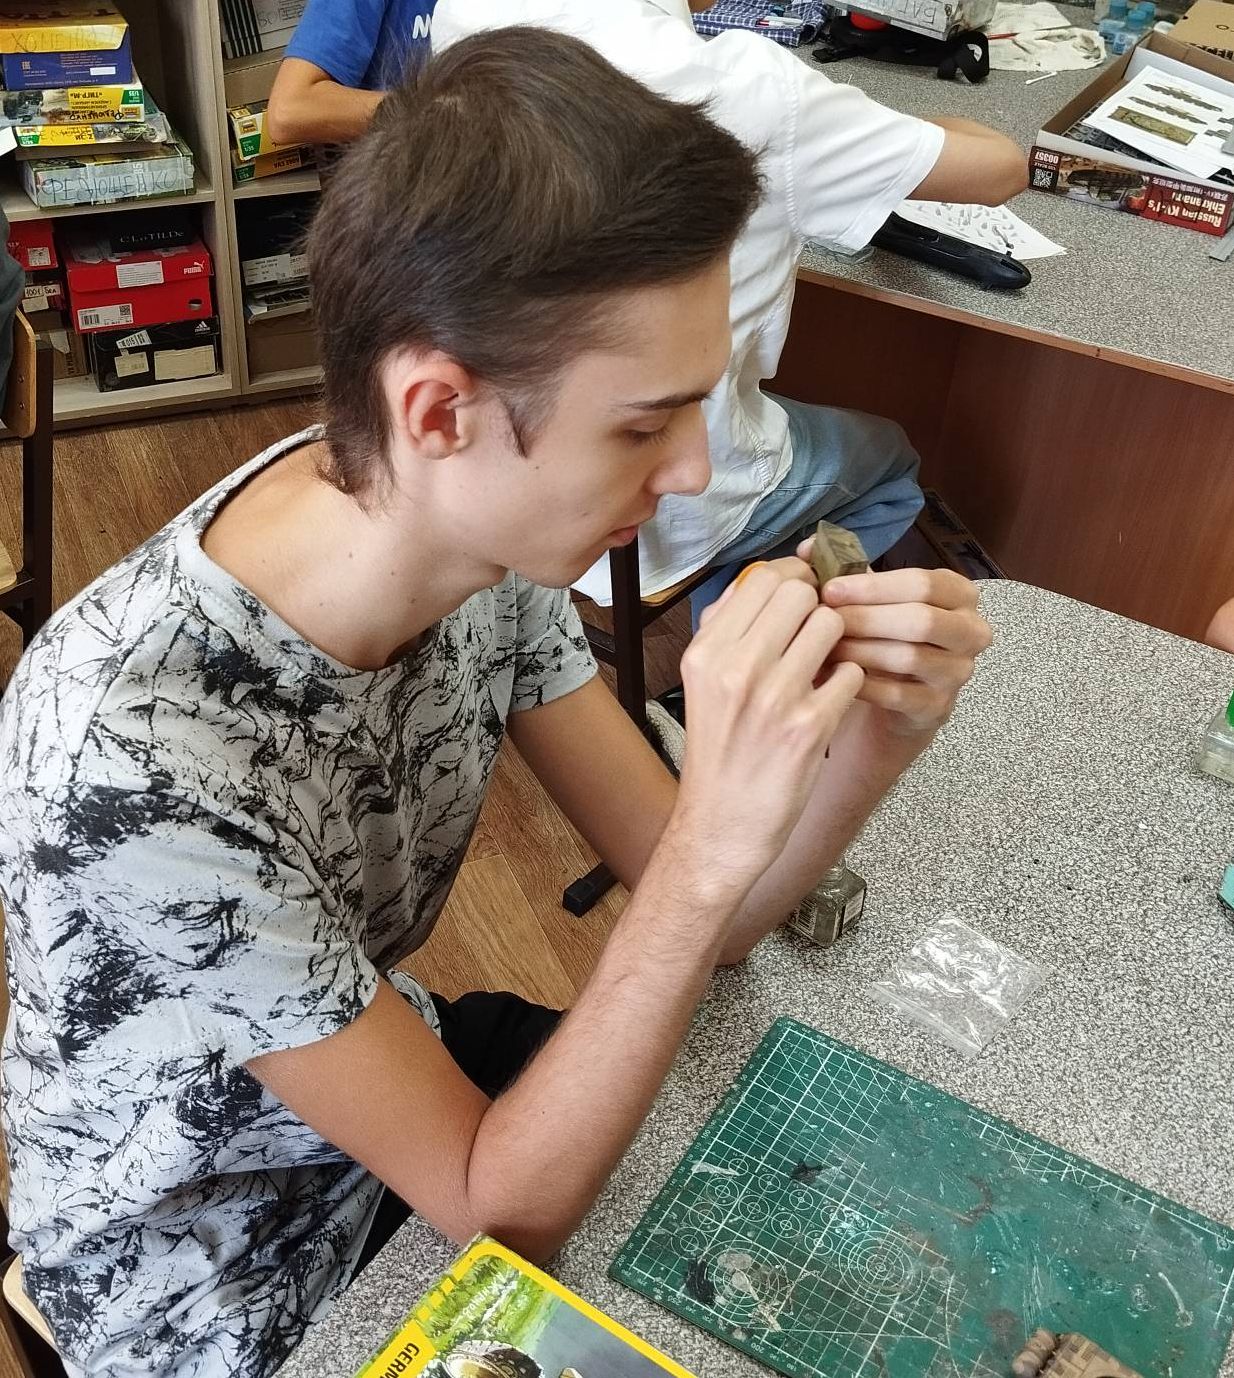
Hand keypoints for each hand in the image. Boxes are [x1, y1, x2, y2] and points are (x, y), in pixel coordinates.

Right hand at [672, 558, 863, 897]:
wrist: (722, 824)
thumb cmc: (719, 750)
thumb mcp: (704, 682)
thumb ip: (729, 630)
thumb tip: (767, 580)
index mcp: (706, 652)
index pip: (762, 578)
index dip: (793, 580)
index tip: (803, 596)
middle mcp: (735, 669)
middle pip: (801, 594)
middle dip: (817, 608)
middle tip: (816, 634)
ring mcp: (774, 698)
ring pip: (831, 626)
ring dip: (836, 643)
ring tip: (822, 668)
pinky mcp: (809, 728)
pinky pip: (850, 674)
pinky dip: (846, 683)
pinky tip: (829, 700)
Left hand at [800, 553, 991, 736]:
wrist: (891, 698)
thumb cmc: (882, 636)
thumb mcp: (870, 599)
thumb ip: (844, 569)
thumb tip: (807, 547)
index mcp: (959, 594)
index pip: (922, 583)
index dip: (872, 587)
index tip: (829, 589)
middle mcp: (970, 632)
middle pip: (921, 620)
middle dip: (866, 618)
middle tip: (824, 620)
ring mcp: (958, 673)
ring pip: (909, 657)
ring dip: (860, 650)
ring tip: (823, 647)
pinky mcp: (937, 708)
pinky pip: (896, 695)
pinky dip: (861, 684)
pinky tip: (833, 676)